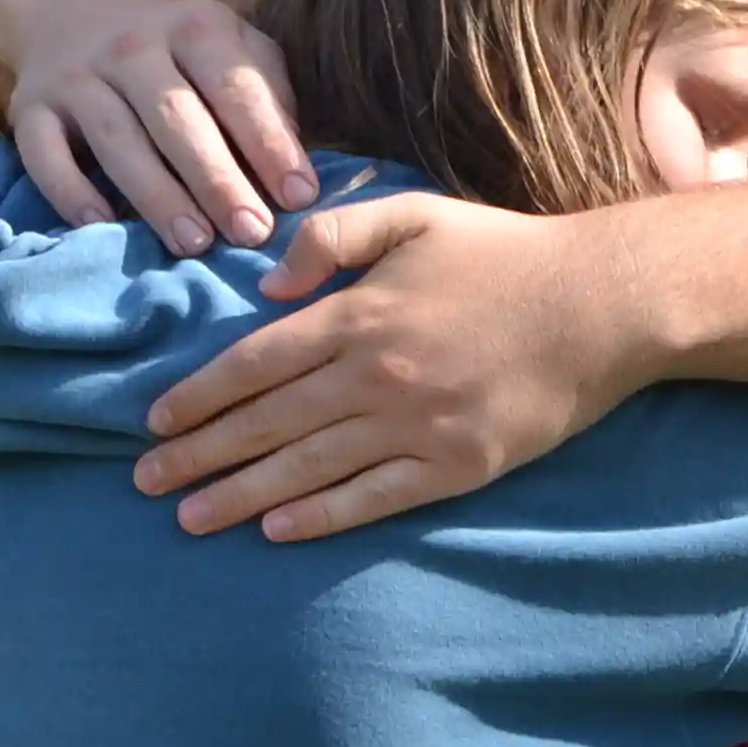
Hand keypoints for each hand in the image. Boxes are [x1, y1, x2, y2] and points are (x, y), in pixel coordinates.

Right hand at [7, 0, 314, 254]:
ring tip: (194, 243)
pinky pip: (45, 153)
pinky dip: (70, 191)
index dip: (269, 142)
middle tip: (251, 232)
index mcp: (196, 28)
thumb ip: (269, 97)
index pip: (237, 87)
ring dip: (157, 194)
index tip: (299, 197)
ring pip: (118, 139)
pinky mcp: (30, 108)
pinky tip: (104, 226)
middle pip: (177, 118)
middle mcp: (134, 47)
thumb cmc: (179, 48)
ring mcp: (77, 77)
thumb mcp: (233, 46)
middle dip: (217, 178)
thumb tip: (297, 171)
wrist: (76, 6)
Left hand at [135, 185, 641, 538]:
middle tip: (147, 485)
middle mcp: (376, 374)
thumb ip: (332, 236)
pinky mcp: (456, 465)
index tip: (155, 424)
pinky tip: (277, 531)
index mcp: (359, 313)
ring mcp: (416, 425)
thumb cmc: (504, 254)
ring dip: (242, 496)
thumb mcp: (414, 215)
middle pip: (268, 422)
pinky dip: (321, 517)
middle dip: (201, 455)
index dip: (200, 397)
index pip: (255, 363)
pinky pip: (374, 498)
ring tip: (191, 520)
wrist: (600, 304)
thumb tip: (268, 285)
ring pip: (309, 468)